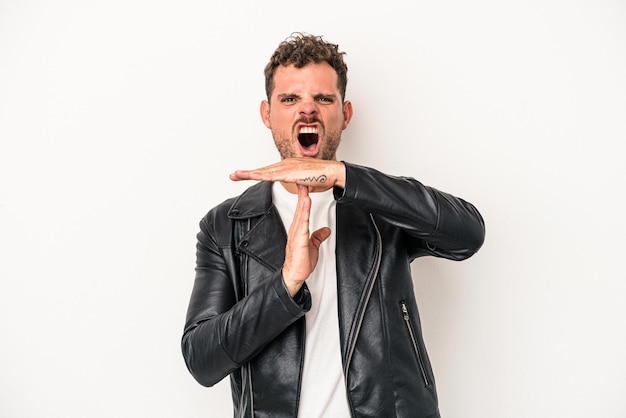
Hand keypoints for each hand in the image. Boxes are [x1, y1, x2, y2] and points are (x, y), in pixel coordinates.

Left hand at [230, 158, 345, 191]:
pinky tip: (251, 176)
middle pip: (263, 169)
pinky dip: (260, 175)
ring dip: (249, 173)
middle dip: (247, 173)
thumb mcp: (308, 182)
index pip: (270, 170)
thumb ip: (301, 184)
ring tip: (236, 175)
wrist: (334, 172)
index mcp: (290, 165)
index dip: (257, 173)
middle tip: (233, 175)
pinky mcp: (291, 172)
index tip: (245, 175)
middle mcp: (287, 163)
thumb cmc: (324, 177)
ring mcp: (288, 166)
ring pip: (264, 171)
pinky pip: (272, 175)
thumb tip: (301, 187)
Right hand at [282, 185, 330, 296]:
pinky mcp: (299, 240)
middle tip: (303, 181)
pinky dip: (304, 213)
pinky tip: (305, 206)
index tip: (305, 187)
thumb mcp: (313, 246)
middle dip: (302, 195)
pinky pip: (302, 224)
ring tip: (305, 189)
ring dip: (302, 201)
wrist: (294, 275)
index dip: (303, 199)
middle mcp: (296, 230)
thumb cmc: (300, 262)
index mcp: (299, 230)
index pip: (302, 211)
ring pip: (300, 214)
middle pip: (300, 209)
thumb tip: (326, 230)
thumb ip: (318, 237)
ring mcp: (296, 234)